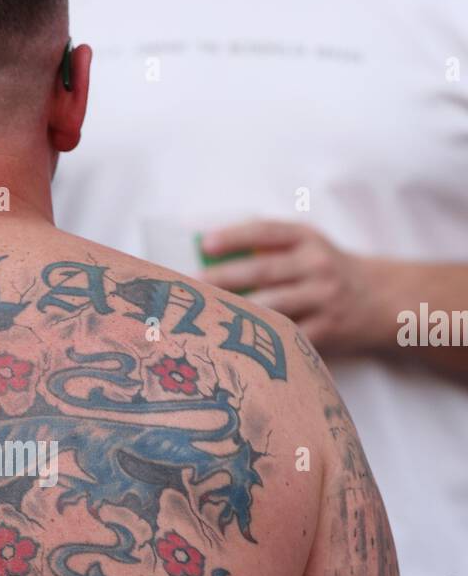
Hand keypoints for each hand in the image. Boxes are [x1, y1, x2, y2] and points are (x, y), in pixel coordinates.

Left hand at [200, 219, 387, 354]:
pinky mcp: (327, 330)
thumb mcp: (308, 246)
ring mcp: (324, 298)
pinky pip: (290, 336)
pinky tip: (236, 345)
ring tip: (207, 316)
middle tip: (193, 286)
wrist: (381, 298)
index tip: (204, 244)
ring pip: (275, 306)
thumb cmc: (327, 270)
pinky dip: (263, 340)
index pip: (267, 231)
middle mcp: (317, 265)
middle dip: (225, 278)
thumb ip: (269, 246)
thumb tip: (210, 253)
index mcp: (308, 239)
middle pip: (265, 270)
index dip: (235, 235)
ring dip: (239, 312)